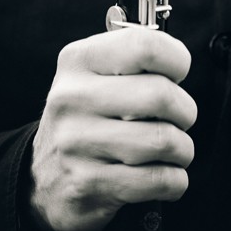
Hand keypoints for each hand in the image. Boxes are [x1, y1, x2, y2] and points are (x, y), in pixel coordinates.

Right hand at [28, 26, 196, 230]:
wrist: (44, 178)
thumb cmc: (88, 118)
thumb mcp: (96, 75)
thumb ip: (135, 61)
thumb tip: (179, 63)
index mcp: (79, 60)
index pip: (144, 45)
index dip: (176, 60)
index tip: (178, 74)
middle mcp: (72, 97)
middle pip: (160, 95)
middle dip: (185, 111)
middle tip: (180, 119)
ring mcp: (76, 143)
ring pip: (163, 140)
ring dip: (182, 149)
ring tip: (174, 149)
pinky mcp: (87, 184)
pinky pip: (157, 180)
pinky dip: (174, 180)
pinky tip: (165, 175)